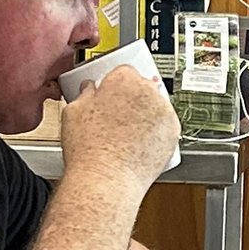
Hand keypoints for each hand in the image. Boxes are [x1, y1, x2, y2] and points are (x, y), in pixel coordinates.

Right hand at [58, 67, 179, 188]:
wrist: (107, 178)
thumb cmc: (89, 148)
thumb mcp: (73, 112)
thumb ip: (84, 94)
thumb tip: (89, 90)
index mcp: (123, 80)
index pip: (123, 71)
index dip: (115, 84)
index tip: (111, 94)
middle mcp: (148, 91)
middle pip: (143, 87)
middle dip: (132, 98)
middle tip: (118, 116)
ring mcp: (164, 112)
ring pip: (156, 106)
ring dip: (146, 114)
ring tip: (127, 133)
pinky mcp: (174, 132)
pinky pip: (165, 126)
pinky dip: (156, 131)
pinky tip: (139, 143)